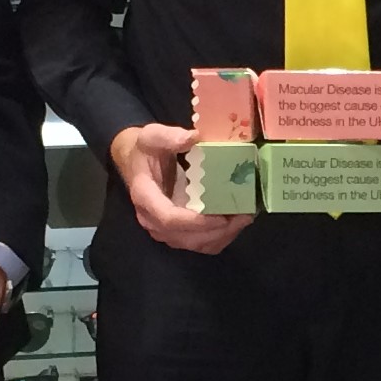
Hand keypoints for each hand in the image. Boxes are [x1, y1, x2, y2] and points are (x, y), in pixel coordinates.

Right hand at [112, 123, 250, 255]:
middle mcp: (151, 220)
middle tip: (244, 215)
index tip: (221, 216)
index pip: (168, 218)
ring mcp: (163, 230)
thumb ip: (170, 137)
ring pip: (194, 244)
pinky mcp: (175, 233)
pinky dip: (219, 238)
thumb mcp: (152, 136)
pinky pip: (199, 244)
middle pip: (184, 237)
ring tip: (244, 218)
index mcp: (144, 196)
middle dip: (217, 231)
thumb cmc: (145, 150)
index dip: (195, 222)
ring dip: (221, 236)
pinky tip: (235, 223)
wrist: (136, 162)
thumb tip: (194, 138)